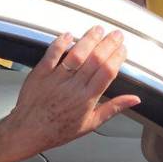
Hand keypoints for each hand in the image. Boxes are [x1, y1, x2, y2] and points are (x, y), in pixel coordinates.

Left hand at [0, 28, 140, 161]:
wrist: (28, 131)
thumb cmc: (58, 130)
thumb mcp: (90, 124)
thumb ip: (113, 108)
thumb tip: (134, 99)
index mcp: (87, 99)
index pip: (107, 73)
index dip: (117, 57)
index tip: (123, 49)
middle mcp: (73, 88)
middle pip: (95, 60)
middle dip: (108, 44)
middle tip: (115, 34)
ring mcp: (56, 79)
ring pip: (76, 55)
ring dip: (88, 40)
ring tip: (97, 30)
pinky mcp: (40, 74)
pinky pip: (51, 55)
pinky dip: (60, 43)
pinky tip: (69, 35)